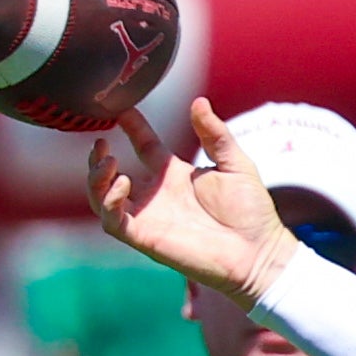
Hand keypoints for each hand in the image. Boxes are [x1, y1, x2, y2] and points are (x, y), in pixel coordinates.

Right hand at [83, 101, 290, 304]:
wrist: (258, 253)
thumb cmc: (252, 213)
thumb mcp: (235, 164)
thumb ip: (215, 134)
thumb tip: (198, 102)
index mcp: (176, 176)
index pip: (145, 146)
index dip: (132, 127)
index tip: (121, 109)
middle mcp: (158, 196)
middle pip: (112, 175)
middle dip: (98, 158)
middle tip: (100, 142)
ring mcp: (150, 217)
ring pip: (103, 198)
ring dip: (96, 178)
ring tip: (107, 160)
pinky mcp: (146, 238)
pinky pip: (113, 221)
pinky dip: (109, 201)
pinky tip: (123, 183)